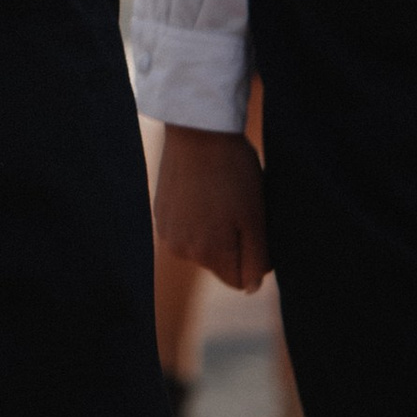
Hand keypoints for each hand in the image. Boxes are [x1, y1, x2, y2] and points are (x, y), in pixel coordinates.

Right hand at [153, 122, 270, 291]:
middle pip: (218, 262)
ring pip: (201, 245)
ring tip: (218, 194)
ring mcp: (166, 231)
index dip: (253, 255)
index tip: (253, 224)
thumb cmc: (233, 171)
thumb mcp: (256, 216)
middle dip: (231, 241)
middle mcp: (182, 250)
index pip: (239, 280)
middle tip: (237, 205)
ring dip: (212, 229)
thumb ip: (256, 259)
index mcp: (208, 254)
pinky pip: (185, 228)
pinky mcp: (159, 212)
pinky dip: (195, 215)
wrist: (197, 128)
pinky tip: (201, 188)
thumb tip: (251, 288)